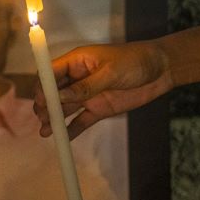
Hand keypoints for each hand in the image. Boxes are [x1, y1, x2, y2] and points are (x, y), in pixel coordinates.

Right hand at [33, 41, 172, 139]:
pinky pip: (81, 120)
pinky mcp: (99, 108)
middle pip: (54, 92)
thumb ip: (86, 86)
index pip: (52, 72)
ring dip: (54, 119)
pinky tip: (61, 138)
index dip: (43, 85)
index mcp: (78, 61)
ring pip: (65, 108)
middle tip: (42, 118)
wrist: (161, 69)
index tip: (39, 99)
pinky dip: (71, 129)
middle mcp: (79, 78)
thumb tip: (60, 96)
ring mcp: (88, 94)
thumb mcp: (111, 72)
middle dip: (45, 105)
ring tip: (44, 131)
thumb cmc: (135, 61)